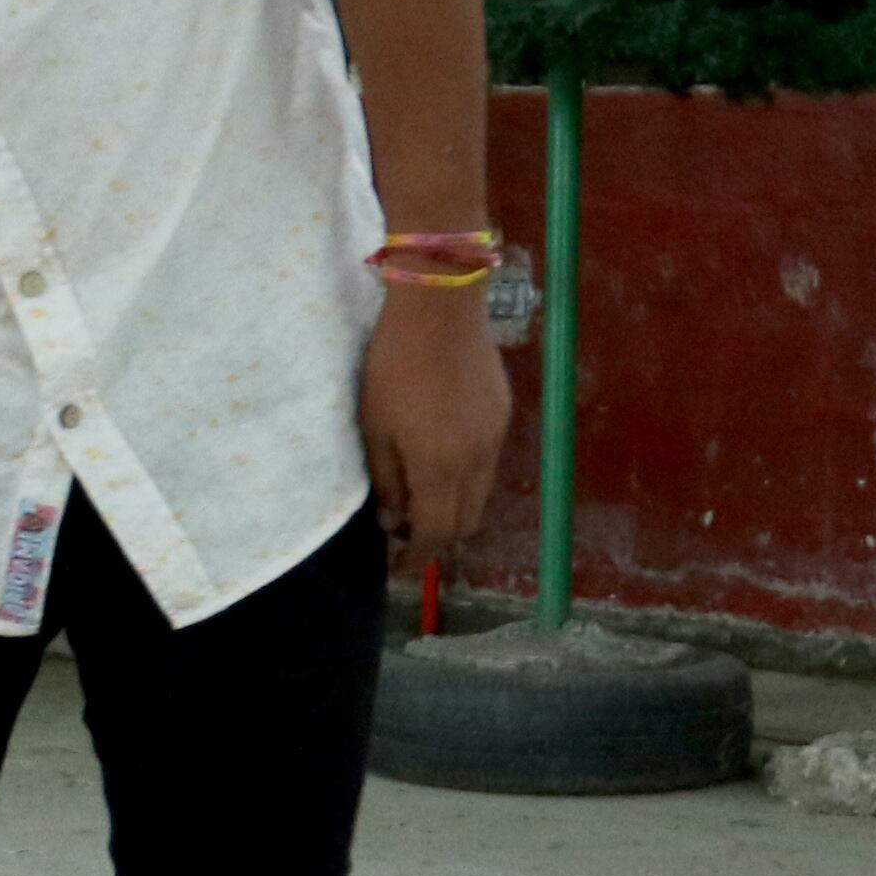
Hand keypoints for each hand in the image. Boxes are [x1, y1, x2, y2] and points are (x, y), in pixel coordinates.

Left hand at [361, 285, 511, 555]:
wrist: (440, 307)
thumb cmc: (392, 364)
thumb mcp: (374, 425)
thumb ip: (387, 478)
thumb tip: (394, 519)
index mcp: (441, 467)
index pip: (436, 533)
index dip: (417, 557)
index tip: (397, 568)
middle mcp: (477, 461)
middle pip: (466, 522)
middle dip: (437, 539)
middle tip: (406, 535)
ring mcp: (495, 437)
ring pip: (480, 494)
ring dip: (453, 508)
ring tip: (420, 499)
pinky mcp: (501, 415)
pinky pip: (487, 464)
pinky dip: (465, 479)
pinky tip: (439, 460)